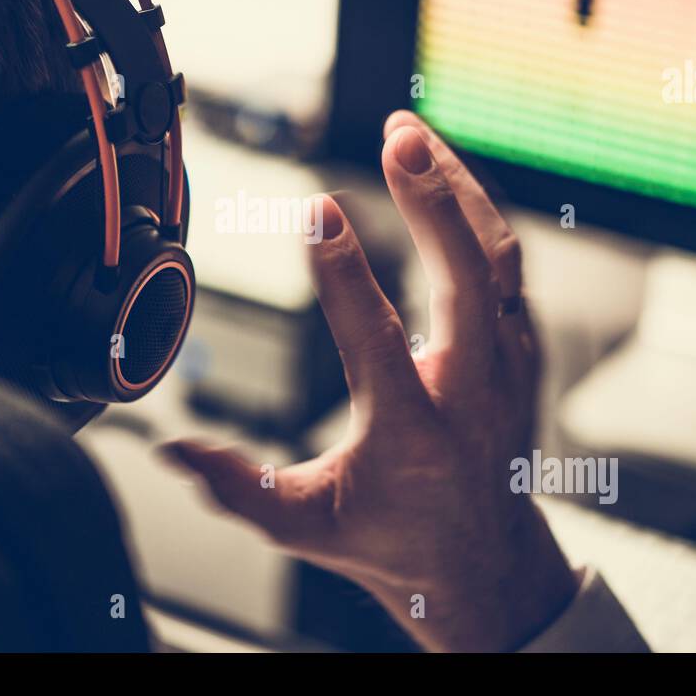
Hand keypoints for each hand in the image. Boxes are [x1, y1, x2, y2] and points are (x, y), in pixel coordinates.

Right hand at [161, 110, 576, 651]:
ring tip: (410, 134)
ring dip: (457, 188)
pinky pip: (508, 266)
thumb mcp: (304, 526)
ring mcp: (507, 368)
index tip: (318, 210)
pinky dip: (476, 212)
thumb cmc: (390, 539)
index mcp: (412, 435)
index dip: (345, 274)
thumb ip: (238, 489)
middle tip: (397, 142)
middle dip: (434, 204)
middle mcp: (472, 394)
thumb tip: (173, 449)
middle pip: (468, 282)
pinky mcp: (522, 350)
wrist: (484, 561)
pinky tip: (441, 174)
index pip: (378, 340)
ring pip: (497, 261)